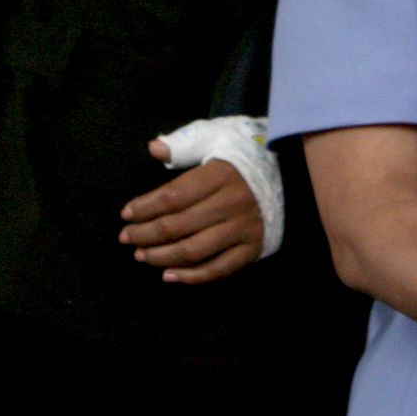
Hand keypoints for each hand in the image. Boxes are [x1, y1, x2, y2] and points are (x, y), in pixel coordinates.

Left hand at [118, 142, 262, 282]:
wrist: (290, 173)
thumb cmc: (244, 156)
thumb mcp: (216, 139)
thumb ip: (183, 146)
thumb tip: (153, 149)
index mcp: (220, 174)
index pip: (172, 196)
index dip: (144, 207)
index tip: (126, 214)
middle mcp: (231, 203)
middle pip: (177, 225)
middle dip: (145, 234)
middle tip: (126, 237)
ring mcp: (243, 228)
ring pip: (192, 250)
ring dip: (161, 256)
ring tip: (141, 255)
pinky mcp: (252, 248)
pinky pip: (218, 269)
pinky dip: (191, 276)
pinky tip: (168, 275)